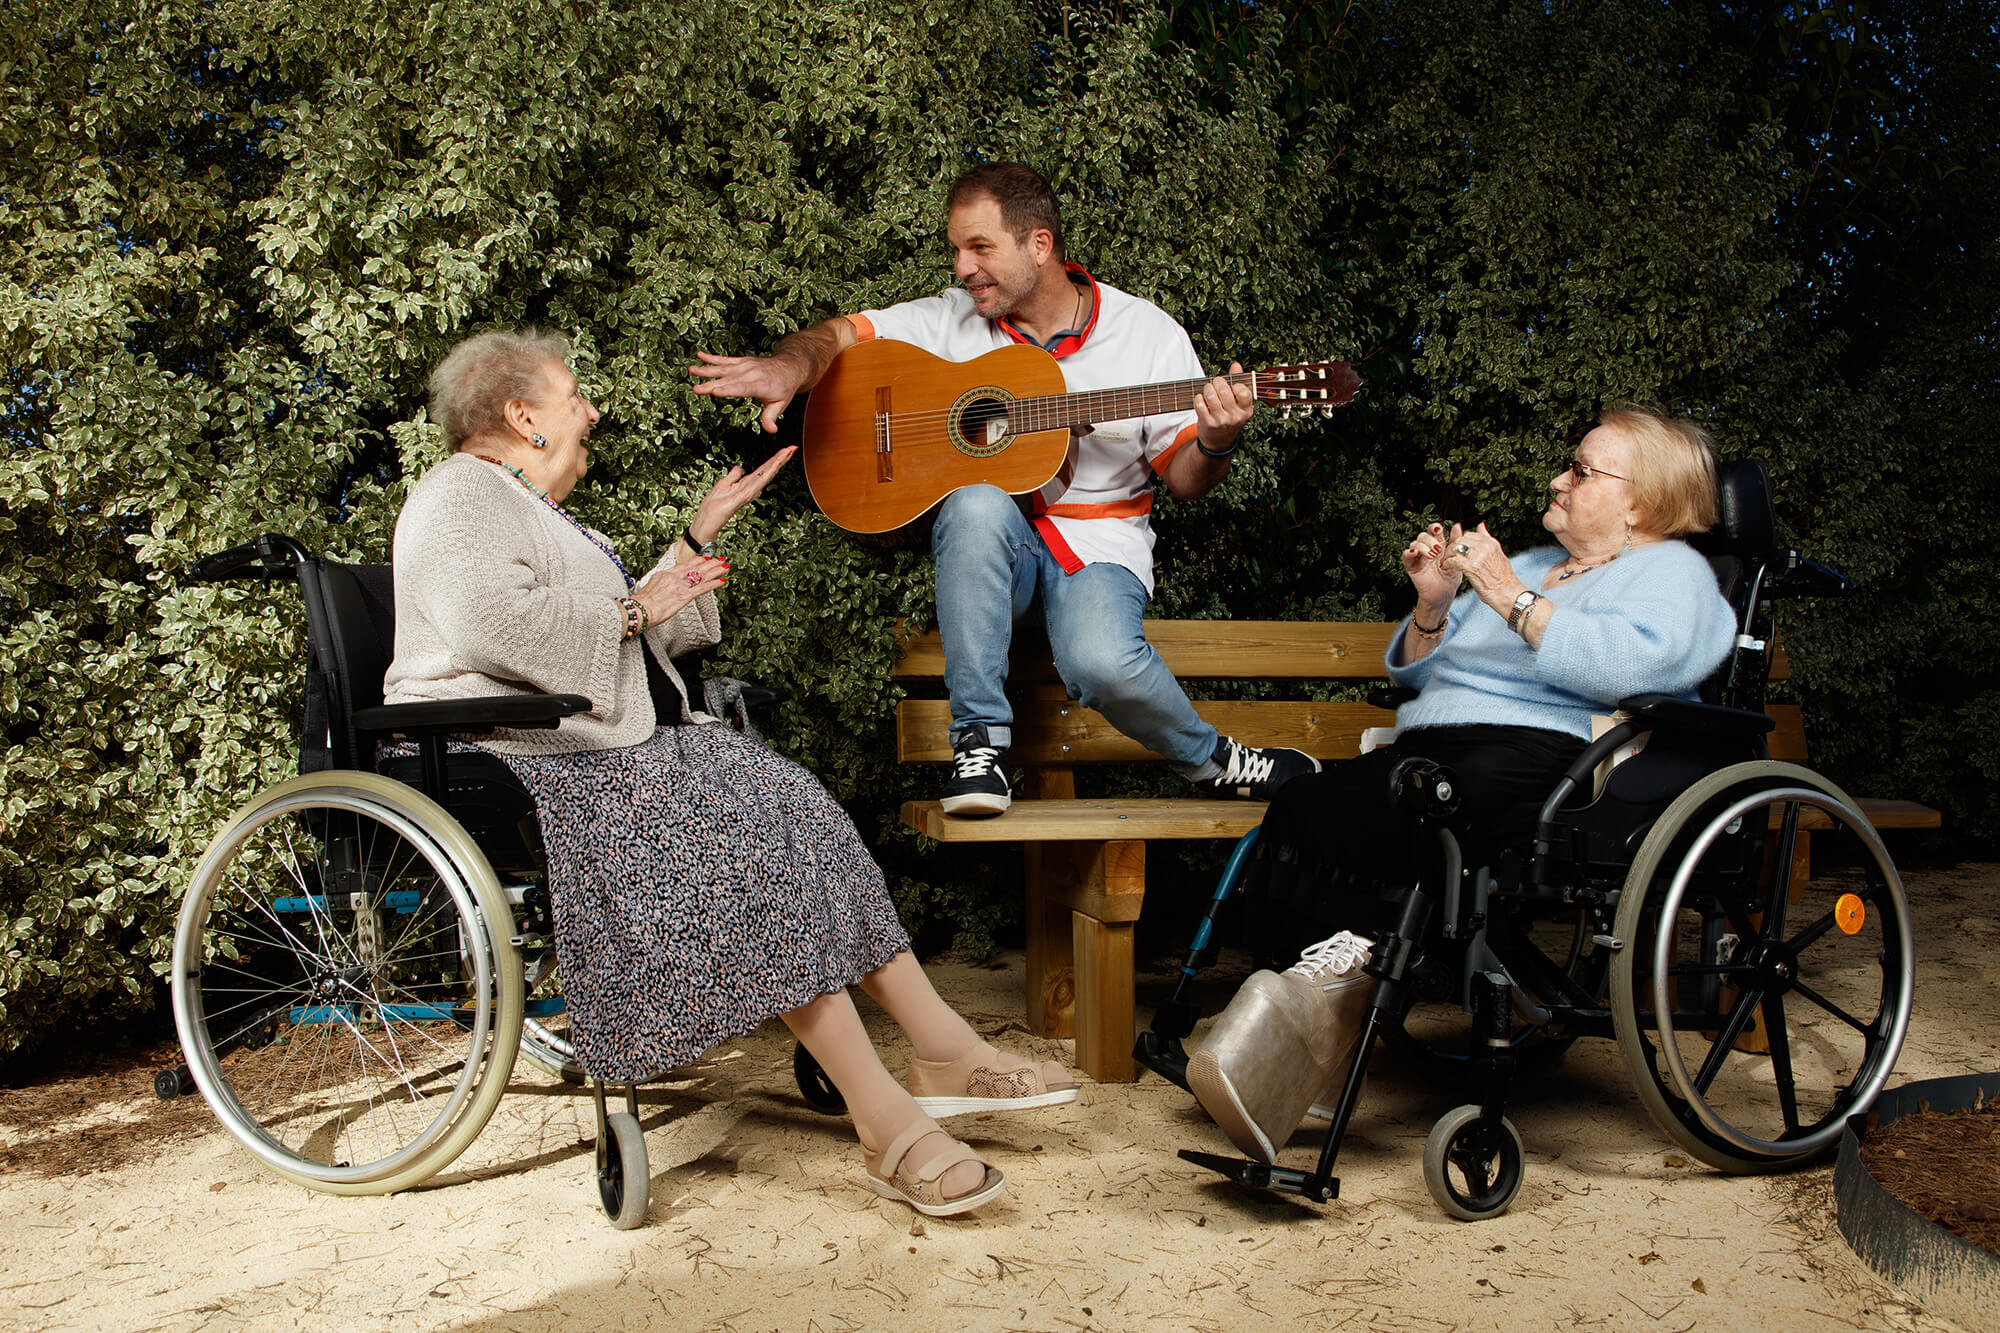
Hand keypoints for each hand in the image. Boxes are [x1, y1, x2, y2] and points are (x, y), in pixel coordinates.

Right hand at [632, 556, 727, 627]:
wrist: (639, 611)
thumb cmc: (641, 604)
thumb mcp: (650, 588)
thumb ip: (661, 585)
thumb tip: (664, 589)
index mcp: (665, 574)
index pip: (685, 565)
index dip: (697, 561)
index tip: (705, 558)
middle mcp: (674, 577)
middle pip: (696, 568)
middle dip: (710, 563)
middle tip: (720, 559)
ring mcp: (680, 586)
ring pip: (701, 576)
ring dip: (715, 570)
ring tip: (725, 567)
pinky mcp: (684, 596)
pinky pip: (702, 588)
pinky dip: (713, 584)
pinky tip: (721, 581)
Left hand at [688, 446, 796, 542]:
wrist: (704, 524)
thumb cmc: (711, 509)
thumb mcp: (721, 486)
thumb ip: (731, 477)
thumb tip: (739, 468)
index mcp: (744, 486)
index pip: (762, 470)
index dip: (773, 460)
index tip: (784, 450)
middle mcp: (748, 489)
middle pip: (767, 471)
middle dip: (780, 459)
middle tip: (792, 448)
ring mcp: (747, 493)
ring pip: (765, 475)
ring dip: (777, 464)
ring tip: (787, 453)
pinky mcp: (742, 497)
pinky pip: (757, 483)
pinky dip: (767, 474)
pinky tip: (774, 466)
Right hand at [689, 351, 808, 434]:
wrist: (789, 367)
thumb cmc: (784, 388)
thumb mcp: (781, 405)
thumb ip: (771, 417)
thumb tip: (771, 430)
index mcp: (760, 385)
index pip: (742, 388)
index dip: (729, 390)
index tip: (715, 392)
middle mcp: (751, 373)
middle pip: (728, 380)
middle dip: (711, 384)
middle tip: (696, 389)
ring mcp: (745, 365)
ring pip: (723, 368)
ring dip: (706, 369)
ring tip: (692, 370)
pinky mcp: (741, 361)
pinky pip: (725, 359)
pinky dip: (712, 357)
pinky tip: (699, 355)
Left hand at [1192, 362, 1254, 454]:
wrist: (1218, 442)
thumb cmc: (1228, 418)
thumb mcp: (1237, 404)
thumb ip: (1238, 383)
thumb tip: (1236, 365)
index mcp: (1246, 410)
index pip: (1243, 391)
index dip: (1234, 384)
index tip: (1231, 385)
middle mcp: (1236, 417)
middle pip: (1224, 390)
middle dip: (1217, 382)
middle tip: (1215, 383)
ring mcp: (1222, 421)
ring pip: (1211, 395)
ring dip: (1207, 389)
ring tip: (1208, 390)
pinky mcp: (1209, 423)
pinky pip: (1200, 404)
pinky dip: (1198, 398)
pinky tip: (1201, 400)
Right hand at [1402, 522, 1462, 608]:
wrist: (1444, 595)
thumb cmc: (1451, 578)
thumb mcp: (1456, 559)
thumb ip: (1455, 542)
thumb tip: (1456, 525)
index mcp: (1439, 546)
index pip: (1434, 531)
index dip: (1434, 528)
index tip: (1438, 530)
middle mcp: (1427, 549)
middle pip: (1423, 535)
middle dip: (1429, 539)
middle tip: (1437, 550)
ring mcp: (1418, 558)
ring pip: (1414, 543)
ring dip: (1422, 546)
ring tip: (1431, 555)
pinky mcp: (1411, 566)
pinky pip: (1406, 556)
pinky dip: (1409, 552)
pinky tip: (1415, 553)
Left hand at [1436, 521, 1511, 593]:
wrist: (1509, 594)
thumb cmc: (1503, 579)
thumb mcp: (1498, 555)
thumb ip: (1487, 540)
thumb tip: (1480, 525)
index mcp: (1491, 543)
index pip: (1470, 535)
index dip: (1461, 543)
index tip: (1457, 551)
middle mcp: (1485, 546)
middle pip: (1461, 540)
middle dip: (1452, 548)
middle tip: (1448, 556)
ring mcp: (1479, 556)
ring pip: (1455, 548)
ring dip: (1448, 555)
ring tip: (1447, 563)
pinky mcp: (1472, 566)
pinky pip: (1453, 560)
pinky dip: (1448, 564)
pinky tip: (1448, 568)